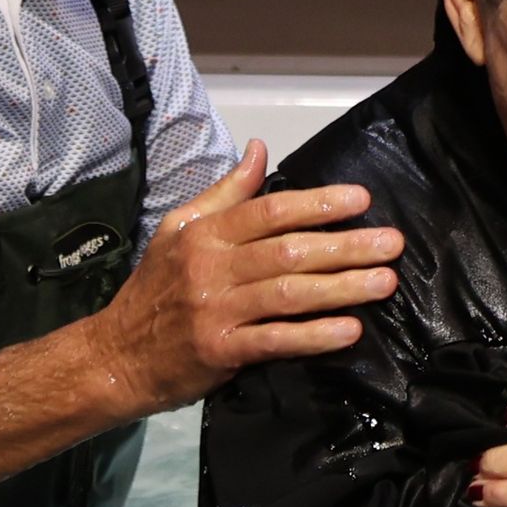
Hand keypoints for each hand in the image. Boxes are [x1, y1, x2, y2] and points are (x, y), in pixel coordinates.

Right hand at [93, 140, 403, 412]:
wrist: (115, 356)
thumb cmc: (155, 292)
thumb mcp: (179, 230)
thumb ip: (225, 192)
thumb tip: (259, 150)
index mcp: (205, 234)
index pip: (269, 210)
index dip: (317, 203)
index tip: (360, 199)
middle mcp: (211, 268)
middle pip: (288, 251)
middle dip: (346, 245)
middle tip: (391, 243)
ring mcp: (216, 311)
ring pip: (289, 294)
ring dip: (342, 288)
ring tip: (385, 282)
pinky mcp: (220, 351)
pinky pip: (276, 340)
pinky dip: (315, 335)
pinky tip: (350, 330)